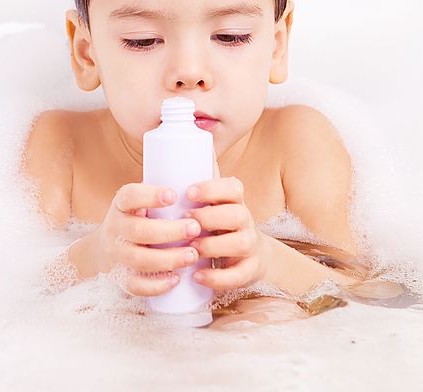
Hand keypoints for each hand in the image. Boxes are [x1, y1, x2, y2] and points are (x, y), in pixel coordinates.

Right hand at [93, 183, 202, 295]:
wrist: (106, 248)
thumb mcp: (145, 200)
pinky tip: (177, 279)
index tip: (174, 194)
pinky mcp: (121, 277)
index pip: (130, 196)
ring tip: (193, 255)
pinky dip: (156, 285)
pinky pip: (135, 285)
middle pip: (138, 230)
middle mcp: (115, 228)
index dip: (150, 196)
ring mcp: (116, 254)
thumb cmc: (140, 218)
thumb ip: (171, 187)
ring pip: (138, 259)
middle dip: (169, 231)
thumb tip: (209, 162)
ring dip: (168, 259)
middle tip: (195, 228)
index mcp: (122, 204)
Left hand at [183, 152, 271, 289]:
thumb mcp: (210, 201)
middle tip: (186, 221)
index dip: (212, 188)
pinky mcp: (249, 270)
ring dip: (213, 245)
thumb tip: (172, 144)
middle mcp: (246, 220)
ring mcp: (250, 245)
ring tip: (191, 248)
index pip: (233, 187)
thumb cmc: (217, 223)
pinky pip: (239, 275)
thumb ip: (196, 179)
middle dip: (210, 217)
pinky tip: (198, 276)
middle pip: (237, 213)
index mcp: (235, 200)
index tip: (188, 192)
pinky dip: (217, 278)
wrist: (249, 255)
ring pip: (240, 242)